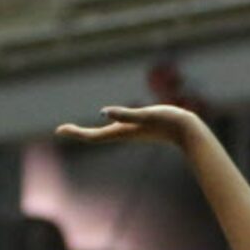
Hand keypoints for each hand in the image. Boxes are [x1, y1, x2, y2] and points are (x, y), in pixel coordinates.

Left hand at [56, 102, 195, 147]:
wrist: (190, 132)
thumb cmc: (169, 121)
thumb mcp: (146, 114)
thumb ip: (126, 115)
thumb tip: (104, 113)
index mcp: (122, 131)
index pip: (93, 135)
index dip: (76, 133)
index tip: (59, 131)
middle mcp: (124, 133)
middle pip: (96, 137)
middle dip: (78, 133)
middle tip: (62, 131)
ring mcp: (132, 133)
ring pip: (105, 135)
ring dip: (90, 134)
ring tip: (77, 131)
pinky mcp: (140, 129)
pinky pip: (117, 129)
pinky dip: (107, 127)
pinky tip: (108, 123)